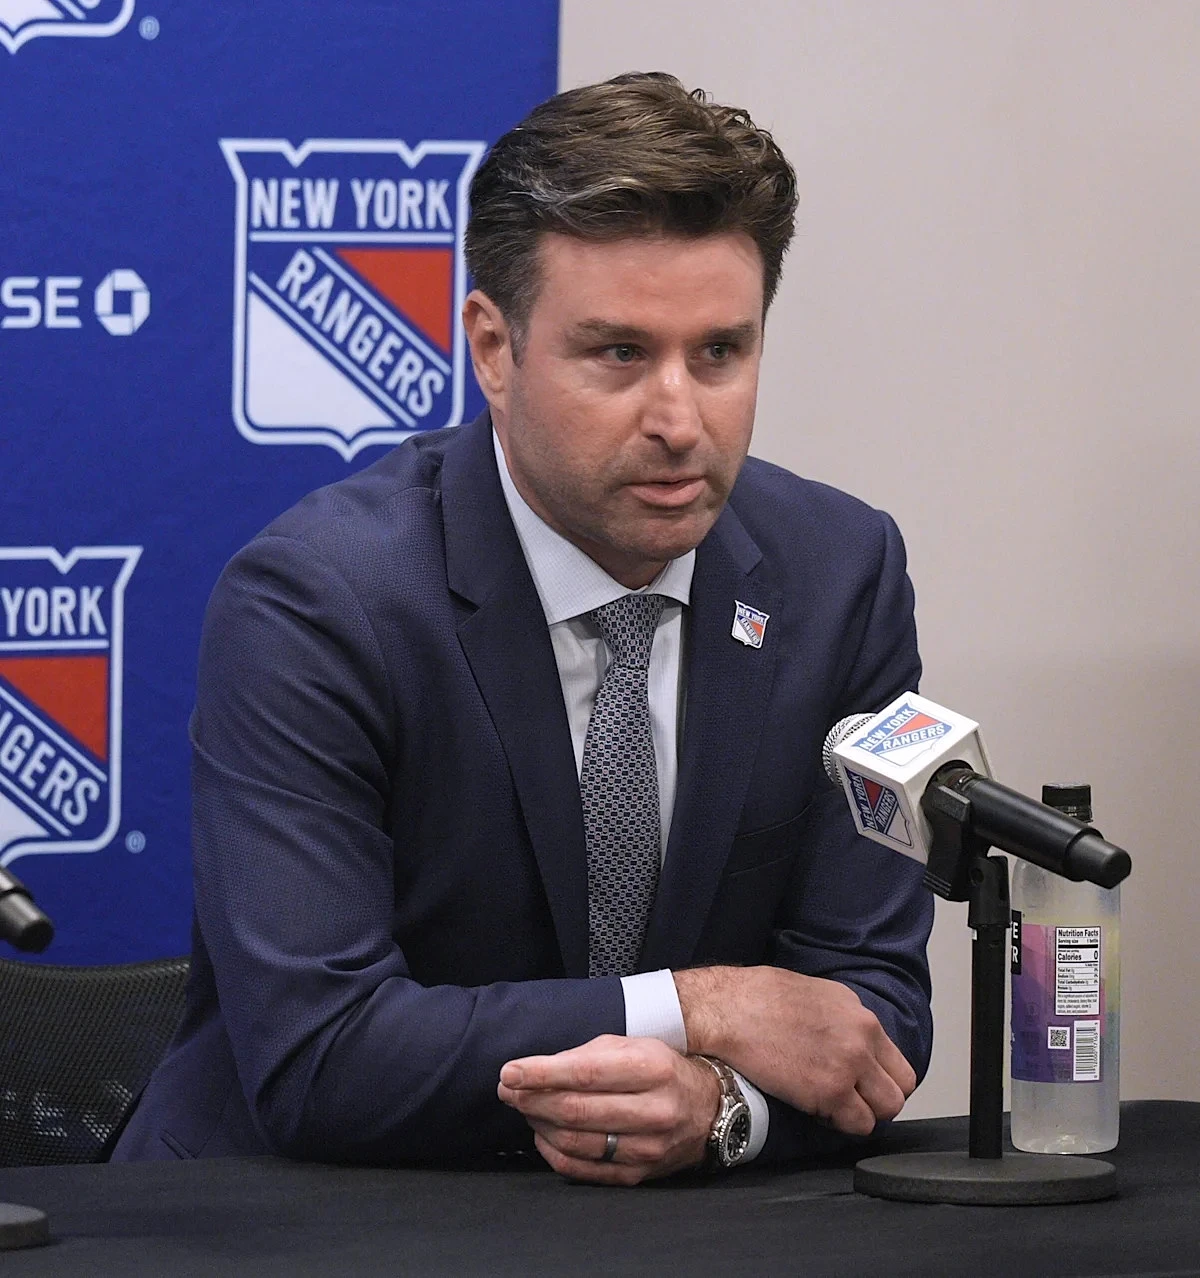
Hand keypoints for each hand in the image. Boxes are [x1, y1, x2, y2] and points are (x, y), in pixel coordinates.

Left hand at [497, 1034, 719, 1185]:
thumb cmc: (662, 1072)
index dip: (542, 1074)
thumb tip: (537, 1071)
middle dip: (533, 1099)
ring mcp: (647, 1148)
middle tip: (508, 1089)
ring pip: (576, 1142)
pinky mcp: (638, 1176)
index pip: (586, 1073)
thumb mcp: (632, 1047)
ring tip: (524, 1107)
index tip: (511, 1072)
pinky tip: (543, 1134)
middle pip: (577, 1110)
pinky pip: (583, 1169)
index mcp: (652, 1068)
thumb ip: (586, 1055)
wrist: (707, 1110)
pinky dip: (554, 1152)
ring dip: (539, 1124)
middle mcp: (654, 1110)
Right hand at [674, 966, 915, 1136]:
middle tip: (849, 1101)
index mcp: (858, 1011)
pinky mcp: (830, 1092)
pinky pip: (858, 1124)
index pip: (896, 1059)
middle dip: (876, 1099)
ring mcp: (849, 1065)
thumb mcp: (811, 994)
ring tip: (832, 1108)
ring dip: (862, 1114)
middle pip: (899, 1087)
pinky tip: (815, 1112)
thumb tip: (841, 1036)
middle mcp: (862, 1036)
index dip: (879, 1078)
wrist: (724, 1009)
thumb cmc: (753, 997)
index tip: (860, 1084)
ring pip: (886, 1110)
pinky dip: (840, 1125)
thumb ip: (838, 1019)